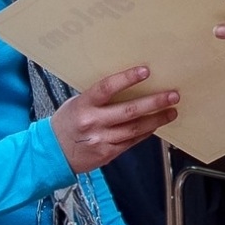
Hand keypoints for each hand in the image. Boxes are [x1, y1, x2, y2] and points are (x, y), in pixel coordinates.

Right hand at [49, 66, 178, 173]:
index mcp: (83, 105)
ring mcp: (101, 139)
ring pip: (135, 128)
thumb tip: (127, 85)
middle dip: (154, 103)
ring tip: (171, 111)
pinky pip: (132, 141)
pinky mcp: (108, 153)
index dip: (127, 79)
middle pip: (129, 111)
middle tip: (172, 96)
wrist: (52, 153)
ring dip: (156, 119)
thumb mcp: (77, 103)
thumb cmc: (66, 123)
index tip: (145, 71)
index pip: (107, 88)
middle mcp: (93, 122)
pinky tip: (155, 125)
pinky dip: (145, 132)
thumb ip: (99, 97)